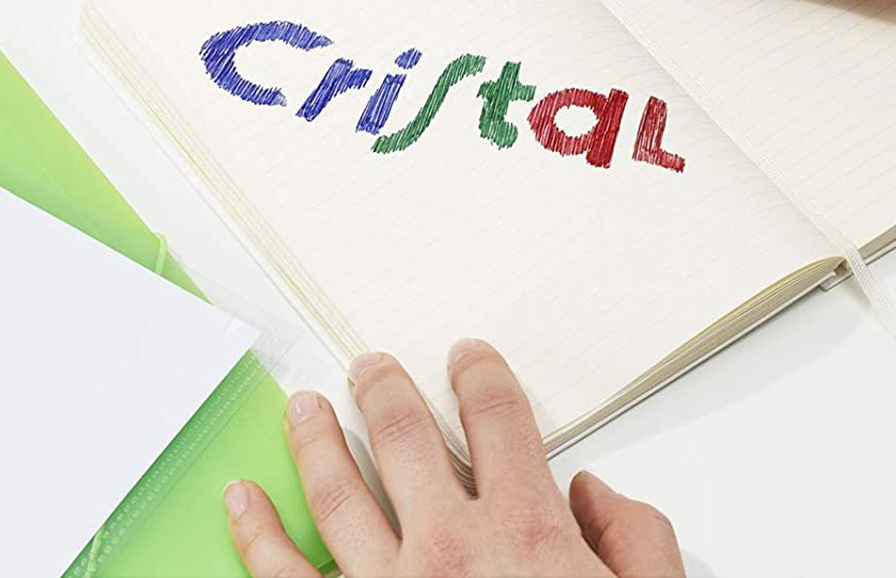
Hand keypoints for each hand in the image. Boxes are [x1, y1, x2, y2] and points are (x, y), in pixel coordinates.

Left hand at [225, 340, 683, 576]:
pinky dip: (255, 531)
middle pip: (405, 437)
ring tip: (306, 407)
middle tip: (369, 367)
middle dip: (384, 390)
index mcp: (525, 531)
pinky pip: (282, 575)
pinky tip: (241, 500)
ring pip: (337, 492)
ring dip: (316, 440)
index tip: (467, 358)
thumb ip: (636, 538)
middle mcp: (449, 548)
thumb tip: (596, 492)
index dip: (480, 375)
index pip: (497, 418)